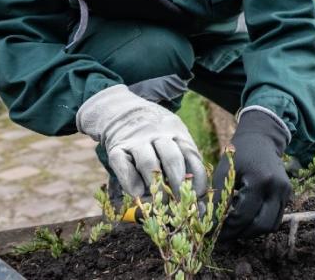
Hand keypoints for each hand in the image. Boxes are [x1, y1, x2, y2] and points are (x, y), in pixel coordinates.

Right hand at [76, 84, 206, 197]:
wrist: (122, 111)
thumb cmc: (156, 134)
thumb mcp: (174, 136)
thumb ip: (185, 159)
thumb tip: (197, 194)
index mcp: (177, 133)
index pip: (191, 156)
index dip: (196, 179)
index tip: (197, 196)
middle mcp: (158, 135)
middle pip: (172, 159)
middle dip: (178, 184)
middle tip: (180, 203)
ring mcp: (136, 141)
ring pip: (149, 164)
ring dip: (156, 186)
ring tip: (160, 202)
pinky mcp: (117, 148)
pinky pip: (123, 166)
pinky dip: (130, 182)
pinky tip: (137, 194)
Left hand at [213, 107, 291, 239]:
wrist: (262, 138)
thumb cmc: (240, 153)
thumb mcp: (224, 172)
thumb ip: (217, 198)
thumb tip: (207, 223)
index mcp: (260, 180)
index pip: (242, 216)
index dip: (225, 228)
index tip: (210, 233)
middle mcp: (277, 189)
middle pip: (259, 225)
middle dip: (239, 233)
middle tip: (221, 235)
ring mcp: (285, 193)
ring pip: (270, 226)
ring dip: (251, 231)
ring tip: (233, 227)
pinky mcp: (287, 196)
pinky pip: (275, 219)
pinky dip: (259, 224)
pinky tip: (245, 218)